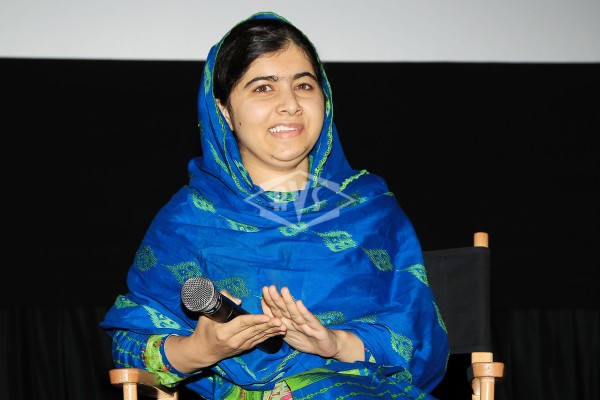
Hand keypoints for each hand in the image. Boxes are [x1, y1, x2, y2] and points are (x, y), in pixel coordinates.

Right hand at [165, 290, 285, 372]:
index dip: (256, 320)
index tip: (267, 316)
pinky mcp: (244, 348)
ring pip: (258, 337)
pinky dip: (269, 336)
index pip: (242, 324)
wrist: (202, 351)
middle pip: (254, 331)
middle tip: (281, 320)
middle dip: (268, 325)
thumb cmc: (204, 329)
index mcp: (224, 332)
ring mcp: (240, 346)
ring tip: (283, 326)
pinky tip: (278, 332)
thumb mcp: (207, 314)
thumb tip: (238, 300)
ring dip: (272, 331)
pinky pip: (259, 341)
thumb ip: (223, 302)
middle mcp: (233, 341)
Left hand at [261, 285, 340, 357]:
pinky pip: (309, 320)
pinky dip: (304, 312)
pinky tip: (299, 304)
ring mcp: (307, 324)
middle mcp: (297, 320)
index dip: (270, 301)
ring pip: (295, 312)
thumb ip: (277, 324)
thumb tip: (265, 310)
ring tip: (284, 290)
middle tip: (270, 287)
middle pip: (285, 309)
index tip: (264, 290)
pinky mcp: (317, 329)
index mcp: (289, 322)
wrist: (326, 347)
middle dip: (277, 298)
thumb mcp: (288, 334)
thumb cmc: (306, 339)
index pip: (277, 311)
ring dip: (289, 301)